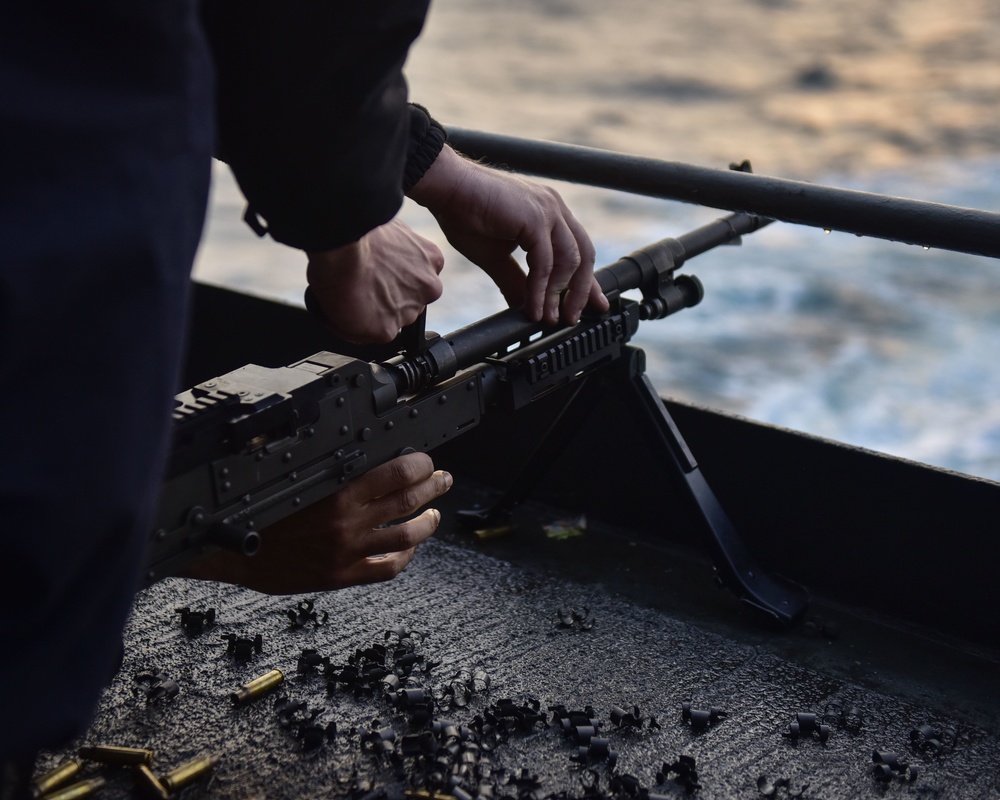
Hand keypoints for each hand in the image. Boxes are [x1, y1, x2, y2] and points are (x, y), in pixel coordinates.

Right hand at [182, 453, 451, 593]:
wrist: (233, 550)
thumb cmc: (258, 510)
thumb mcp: (295, 476)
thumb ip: (331, 468)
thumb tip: (364, 454)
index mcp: (336, 490)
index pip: (395, 473)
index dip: (419, 465)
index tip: (426, 461)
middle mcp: (347, 521)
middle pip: (407, 502)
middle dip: (432, 488)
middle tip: (443, 480)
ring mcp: (347, 550)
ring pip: (405, 535)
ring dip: (427, 522)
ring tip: (433, 514)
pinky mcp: (342, 575)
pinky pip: (386, 568)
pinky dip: (405, 557)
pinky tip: (410, 548)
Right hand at [306, 219, 444, 343]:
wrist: (345, 239)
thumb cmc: (360, 230)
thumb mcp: (391, 232)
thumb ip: (396, 253)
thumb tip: (379, 260)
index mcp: (431, 261)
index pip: (414, 282)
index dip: (392, 281)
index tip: (376, 278)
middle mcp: (427, 289)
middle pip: (404, 304)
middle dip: (384, 299)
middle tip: (359, 287)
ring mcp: (408, 312)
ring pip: (384, 321)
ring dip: (366, 313)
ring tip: (345, 295)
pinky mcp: (385, 330)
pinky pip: (361, 335)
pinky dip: (344, 326)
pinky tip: (334, 308)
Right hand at [409, 146, 608, 324]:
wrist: (446, 189)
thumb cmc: (465, 215)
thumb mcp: (496, 257)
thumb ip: (515, 281)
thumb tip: (526, 308)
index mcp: (549, 214)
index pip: (578, 251)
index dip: (586, 281)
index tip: (593, 305)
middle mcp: (554, 209)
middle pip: (584, 255)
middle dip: (581, 291)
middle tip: (572, 318)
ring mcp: (548, 211)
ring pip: (570, 260)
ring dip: (561, 294)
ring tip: (550, 319)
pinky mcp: (535, 218)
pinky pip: (545, 262)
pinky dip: (541, 289)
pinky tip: (534, 308)